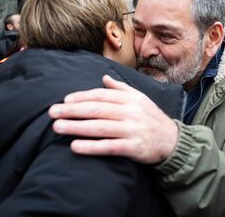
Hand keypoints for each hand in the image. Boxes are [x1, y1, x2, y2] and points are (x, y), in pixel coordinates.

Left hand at [49, 75, 178, 163]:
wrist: (172, 140)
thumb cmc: (152, 118)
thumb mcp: (141, 99)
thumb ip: (121, 88)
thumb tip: (104, 77)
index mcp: (131, 99)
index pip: (102, 95)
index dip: (82, 97)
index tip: (65, 100)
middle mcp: (131, 112)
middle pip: (97, 109)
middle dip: (73, 110)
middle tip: (52, 112)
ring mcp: (132, 130)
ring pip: (100, 127)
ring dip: (77, 127)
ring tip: (57, 127)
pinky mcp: (133, 147)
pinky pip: (109, 146)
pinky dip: (91, 146)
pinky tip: (75, 146)